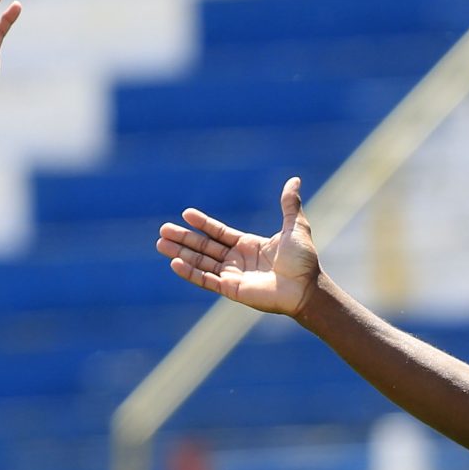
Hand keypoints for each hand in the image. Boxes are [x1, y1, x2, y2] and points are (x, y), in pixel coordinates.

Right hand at [159, 179, 321, 316]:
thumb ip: (289, 204)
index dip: (203, 224)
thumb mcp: (295, 226)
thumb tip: (294, 179)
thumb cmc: (304, 260)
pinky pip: (207, 280)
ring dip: (181, 254)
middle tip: (162, 230)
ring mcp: (233, 275)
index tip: (186, 214)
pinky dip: (191, 273)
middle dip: (183, 239)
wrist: (307, 288)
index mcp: (249, 245)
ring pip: (201, 262)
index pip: (219, 232)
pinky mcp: (232, 290)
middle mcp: (238, 260)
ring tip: (161, 244)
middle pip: (204, 247)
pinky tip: (175, 264)